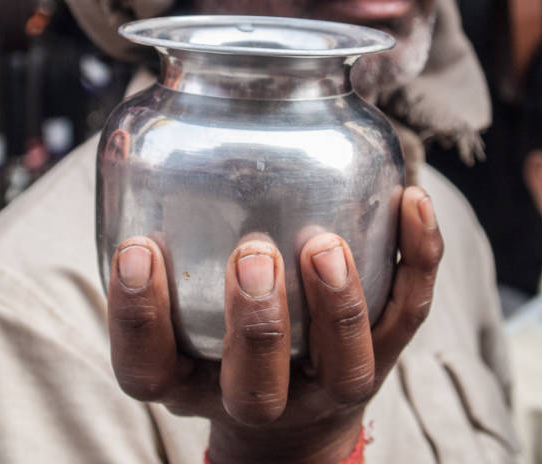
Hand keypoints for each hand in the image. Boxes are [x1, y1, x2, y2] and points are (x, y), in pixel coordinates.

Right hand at [107, 186, 442, 463]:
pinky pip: (408, 311)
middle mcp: (259, 392)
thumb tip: (126, 139)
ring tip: (325, 245)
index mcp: (191, 377)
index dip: (138, 317)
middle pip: (255, 388)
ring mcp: (327, 380)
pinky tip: (411, 202)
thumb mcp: (174, 299)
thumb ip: (158, 235)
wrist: (292, 403)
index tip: (138, 250)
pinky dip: (416, 257)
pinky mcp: (382, 353)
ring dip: (338, 307)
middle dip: (255, 326)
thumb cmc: (219, 328)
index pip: (148, 366)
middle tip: (253, 258)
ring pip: (344, 366)